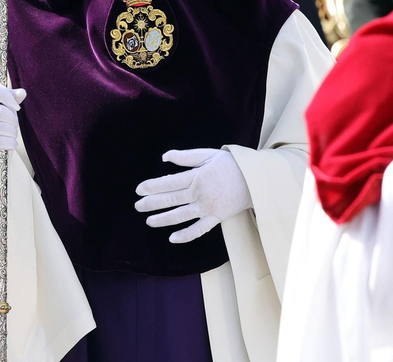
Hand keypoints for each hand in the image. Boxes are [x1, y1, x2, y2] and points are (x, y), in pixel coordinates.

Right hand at [0, 83, 24, 180]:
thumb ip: (10, 98)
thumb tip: (22, 93)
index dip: (8, 96)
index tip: (17, 107)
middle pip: (1, 111)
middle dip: (13, 120)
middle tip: (14, 125)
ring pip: (2, 128)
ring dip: (13, 133)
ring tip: (12, 135)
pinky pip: (0, 141)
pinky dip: (10, 143)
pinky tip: (12, 144)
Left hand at [134, 148, 252, 243]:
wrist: (255, 179)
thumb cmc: (230, 164)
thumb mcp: (208, 154)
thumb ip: (185, 156)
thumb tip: (164, 157)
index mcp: (196, 176)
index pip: (168, 182)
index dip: (152, 186)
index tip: (139, 190)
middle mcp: (199, 194)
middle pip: (171, 200)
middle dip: (152, 204)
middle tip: (137, 206)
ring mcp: (207, 208)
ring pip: (180, 216)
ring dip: (163, 219)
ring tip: (149, 221)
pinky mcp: (215, 218)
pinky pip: (198, 230)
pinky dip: (185, 235)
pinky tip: (172, 239)